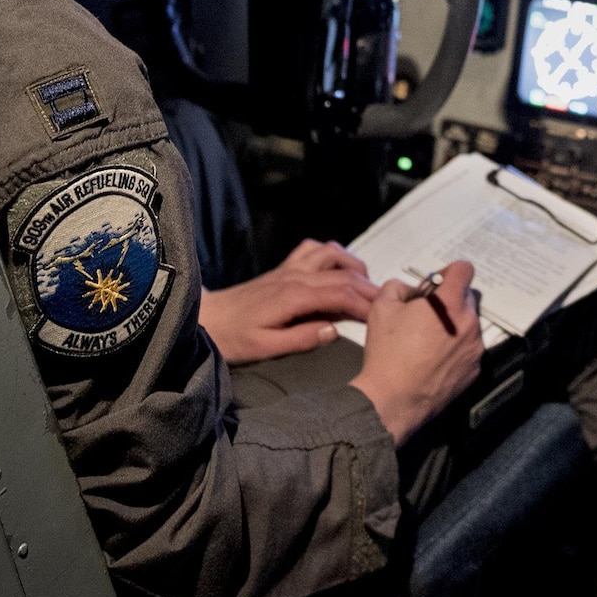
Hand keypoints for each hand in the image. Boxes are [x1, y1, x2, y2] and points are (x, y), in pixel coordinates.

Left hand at [199, 239, 379, 364]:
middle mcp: (295, 276)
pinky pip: (313, 249)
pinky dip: (332, 254)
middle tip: (388, 303)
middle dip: (369, 287)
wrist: (208, 318)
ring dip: (354, 266)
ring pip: (332, 254)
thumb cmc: (234, 337)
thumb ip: (302, 339)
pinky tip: (338, 269)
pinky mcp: (284, 268)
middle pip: (343, 274)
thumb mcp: (266, 347)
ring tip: (367, 285)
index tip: (382, 316)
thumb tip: (334, 331)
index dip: (365, 304)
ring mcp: (289, 269)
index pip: (341, 294)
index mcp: (294, 297)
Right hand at [350, 260, 484, 445]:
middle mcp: (469, 323)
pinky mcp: (475, 371)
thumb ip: (399, 287)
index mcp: (449, 303)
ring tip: (428, 341)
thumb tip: (412, 292)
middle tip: (426, 315)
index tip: (435, 285)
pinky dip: (456, 349)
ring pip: (469, 325)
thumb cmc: (387, 353)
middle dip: (450, 301)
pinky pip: (469, 350)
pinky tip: (434, 360)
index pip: (464, 269)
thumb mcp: (382, 307)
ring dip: (454, 325)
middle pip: (467, 298)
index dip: (448, 272)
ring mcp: (475, 349)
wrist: (393, 400)